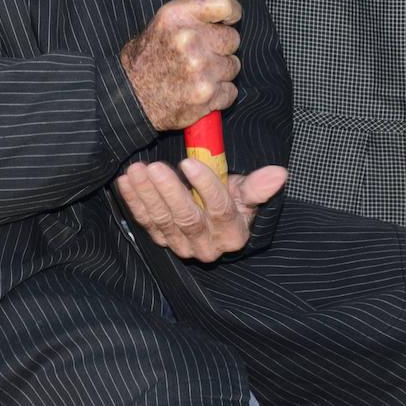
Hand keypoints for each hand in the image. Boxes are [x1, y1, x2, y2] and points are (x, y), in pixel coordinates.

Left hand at [116, 158, 286, 260]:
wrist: (214, 216)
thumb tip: (280, 174)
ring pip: (162, 220)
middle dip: (169, 191)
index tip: (189, 161)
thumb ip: (258, 186)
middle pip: (187, 218)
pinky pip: (145, 222)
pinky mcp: (162, 240)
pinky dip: (133, 201)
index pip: (219, 209)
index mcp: (232, 233)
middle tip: (155, 166)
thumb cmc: (234, 198)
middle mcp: (207, 245)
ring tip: (137, 170)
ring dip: (147, 194)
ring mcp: (181, 245)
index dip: (205, 186)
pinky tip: (125, 181)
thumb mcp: (248, 192)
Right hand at [119, 0, 240, 131]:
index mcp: (178, 17)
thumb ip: (198, 4)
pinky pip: (231, 90)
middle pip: (232, 38)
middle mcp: (190, 41)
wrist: (130, 97)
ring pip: (233, 65)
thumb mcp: (165, 21)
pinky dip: (219, 93)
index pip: (224, 4)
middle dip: (221, 46)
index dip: (233, 11)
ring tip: (197, 73)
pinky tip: (199, 89)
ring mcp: (200, 70)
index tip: (229, 19)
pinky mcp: (206, 96)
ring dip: (220, 71)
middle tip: (201, 53)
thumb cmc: (147, 57)